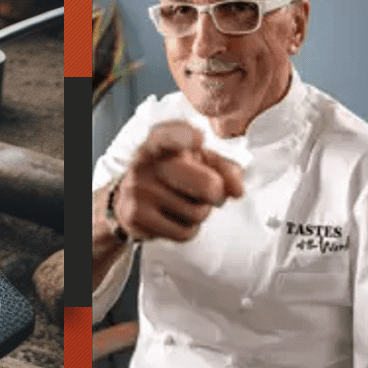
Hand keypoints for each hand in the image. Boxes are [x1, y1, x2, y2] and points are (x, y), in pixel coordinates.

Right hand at [112, 121, 244, 242]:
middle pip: (206, 186)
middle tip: (213, 194)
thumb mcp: (198, 162)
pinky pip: (184, 231)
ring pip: (197, 212)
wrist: (129, 199)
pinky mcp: (135, 216)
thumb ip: (225, 169)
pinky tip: (173, 219)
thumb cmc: (172, 175)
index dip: (185, 137)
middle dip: (218, 195)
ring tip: (183, 204)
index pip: (169, 135)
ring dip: (200, 213)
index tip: (198, 140)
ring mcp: (138, 189)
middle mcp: (145, 162)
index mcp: (159, 141)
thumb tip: (237, 190)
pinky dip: (188, 229)